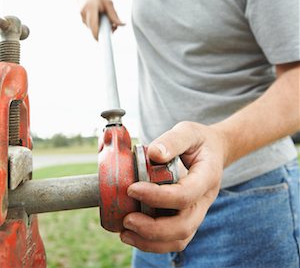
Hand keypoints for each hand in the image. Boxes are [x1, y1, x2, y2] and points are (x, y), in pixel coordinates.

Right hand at [78, 0, 123, 38]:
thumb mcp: (108, 3)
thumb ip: (114, 15)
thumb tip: (123, 25)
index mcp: (90, 8)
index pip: (93, 25)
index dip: (97, 35)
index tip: (102, 42)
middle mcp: (83, 14)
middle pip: (95, 29)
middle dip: (104, 31)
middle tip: (114, 27)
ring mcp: (81, 18)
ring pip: (94, 29)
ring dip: (102, 28)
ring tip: (108, 20)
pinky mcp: (82, 21)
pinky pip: (92, 27)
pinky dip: (98, 26)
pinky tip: (102, 20)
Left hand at [120, 121, 226, 252]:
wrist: (214, 151)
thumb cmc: (199, 141)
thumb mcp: (189, 132)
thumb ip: (172, 140)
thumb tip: (154, 153)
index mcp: (207, 177)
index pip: (185, 194)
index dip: (158, 196)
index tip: (132, 188)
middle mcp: (204, 200)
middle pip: (184, 226)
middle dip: (153, 228)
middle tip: (127, 219)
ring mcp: (198, 212)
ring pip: (180, 239)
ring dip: (151, 241)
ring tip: (125, 231)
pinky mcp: (188, 218)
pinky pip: (174, 240)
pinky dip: (153, 243)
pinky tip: (132, 234)